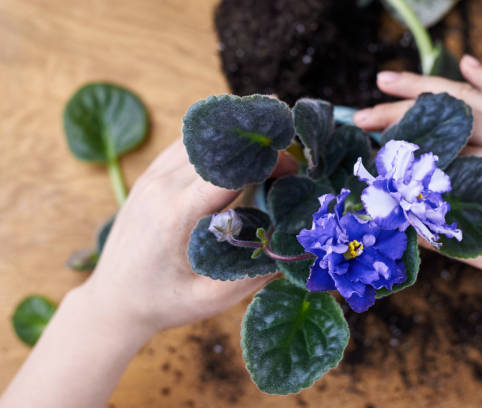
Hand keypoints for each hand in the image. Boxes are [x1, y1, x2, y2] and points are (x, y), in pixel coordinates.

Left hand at [79, 139, 295, 338]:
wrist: (112, 300)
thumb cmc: (163, 302)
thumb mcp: (212, 298)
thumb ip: (255, 272)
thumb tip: (296, 249)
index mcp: (178, 213)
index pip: (230, 167)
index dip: (268, 160)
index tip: (293, 170)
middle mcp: (162, 186)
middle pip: (219, 147)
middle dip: (258, 150)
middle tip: (286, 166)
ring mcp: (152, 177)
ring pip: (201, 139)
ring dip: (235, 144)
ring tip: (262, 161)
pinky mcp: (148, 176)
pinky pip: (185, 146)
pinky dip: (213, 147)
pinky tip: (231, 161)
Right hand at [352, 55, 481, 302]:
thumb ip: (439, 232)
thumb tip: (395, 218)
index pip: (434, 144)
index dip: (397, 141)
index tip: (369, 144)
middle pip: (442, 113)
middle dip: (398, 109)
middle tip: (364, 114)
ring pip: (468, 95)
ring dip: (425, 84)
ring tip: (389, 79)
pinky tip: (465, 61)